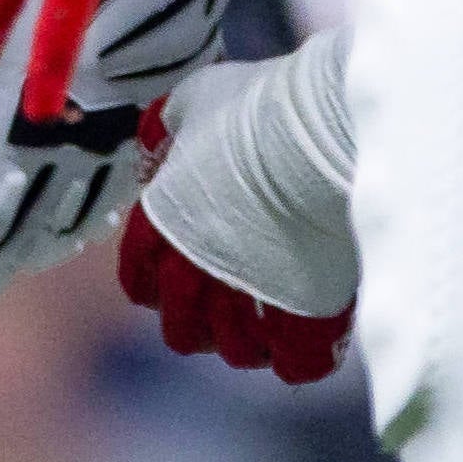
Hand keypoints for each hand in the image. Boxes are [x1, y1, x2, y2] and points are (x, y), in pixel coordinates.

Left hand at [118, 31, 359, 383]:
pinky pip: (296, 363)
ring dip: (256, 341)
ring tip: (281, 318)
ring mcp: (249, 301)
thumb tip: (155, 135)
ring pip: (239, 352)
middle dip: (204, 325)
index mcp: (163, 224)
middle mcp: (195, 272)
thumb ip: (169, 124)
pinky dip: (304, 355)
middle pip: (182, 331)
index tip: (183, 274)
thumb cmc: (259, 109)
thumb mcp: (196, 99)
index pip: (138, 280)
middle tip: (237, 304)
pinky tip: (316, 336)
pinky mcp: (303, 319)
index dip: (158, 284)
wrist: (324, 131)